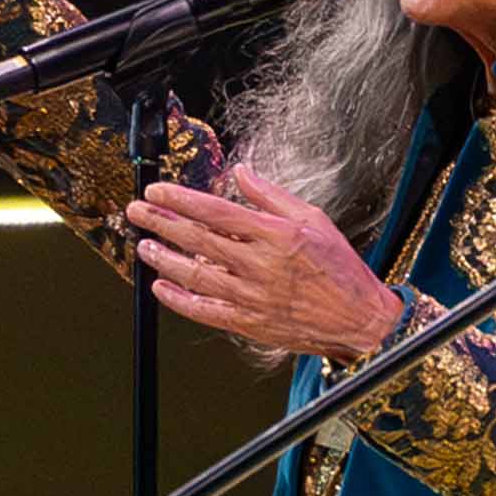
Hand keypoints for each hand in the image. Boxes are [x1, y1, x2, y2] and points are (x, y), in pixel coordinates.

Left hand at [126, 165, 404, 360]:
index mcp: (276, 235)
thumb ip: (272, 196)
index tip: (158, 191)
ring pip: (195, 275)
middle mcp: (260, 265)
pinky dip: (179, 300)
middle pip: (198, 240)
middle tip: (136, 211)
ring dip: (164, 259)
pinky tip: (161, 287)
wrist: (359, 319)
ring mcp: (252, 297)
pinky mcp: (250, 323)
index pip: (216, 212)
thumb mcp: (314, 220)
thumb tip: (241, 172)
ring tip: (144, 246)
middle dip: (161, 222)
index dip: (181, 199)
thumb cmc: (340, 268)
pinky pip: (205, 311)